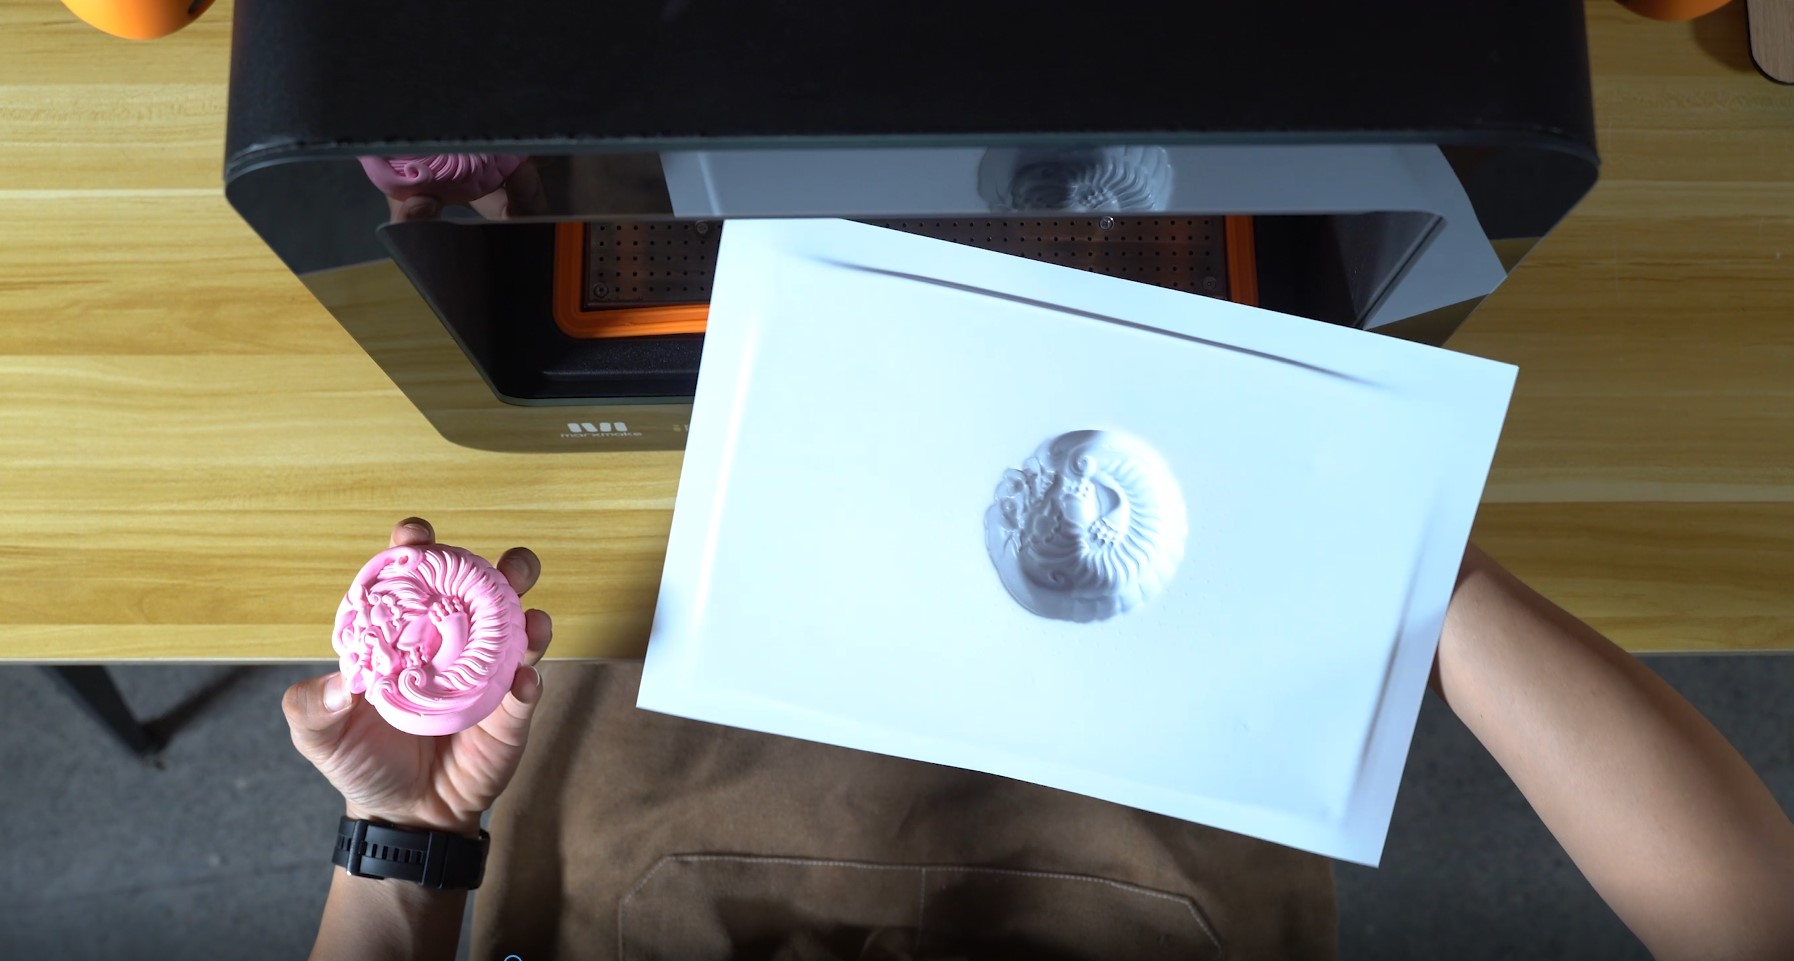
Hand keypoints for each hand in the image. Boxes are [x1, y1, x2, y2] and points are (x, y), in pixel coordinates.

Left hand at [282, 518, 553, 834]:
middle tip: (506, 565)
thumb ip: (313, 707)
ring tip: (533, 616)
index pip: (416, 579)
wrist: (403, 815)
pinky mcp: (511, 714)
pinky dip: (530, 682)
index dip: (417, 550)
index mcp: (408, 633)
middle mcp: (454, 644)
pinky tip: (523, 682)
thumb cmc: (361, 760)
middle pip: (485, 593)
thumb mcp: (319, 735)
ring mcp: (488, 677)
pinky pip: (527, 691)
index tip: (415, 536)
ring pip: (520, 633)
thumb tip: (338, 686)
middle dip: (501, 568)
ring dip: (531, 618)